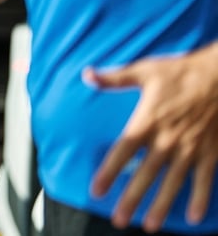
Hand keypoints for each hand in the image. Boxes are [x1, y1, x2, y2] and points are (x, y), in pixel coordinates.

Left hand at [88, 45, 217, 231]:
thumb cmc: (181, 72)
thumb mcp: (145, 71)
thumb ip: (114, 78)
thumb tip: (86, 74)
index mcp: (148, 121)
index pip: (123, 151)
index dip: (109, 171)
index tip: (96, 190)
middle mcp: (167, 140)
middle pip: (145, 174)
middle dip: (132, 199)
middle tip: (119, 220)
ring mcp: (191, 149)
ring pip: (173, 183)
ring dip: (161, 205)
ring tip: (150, 226)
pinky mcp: (211, 152)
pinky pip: (206, 180)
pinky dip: (200, 199)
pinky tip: (193, 218)